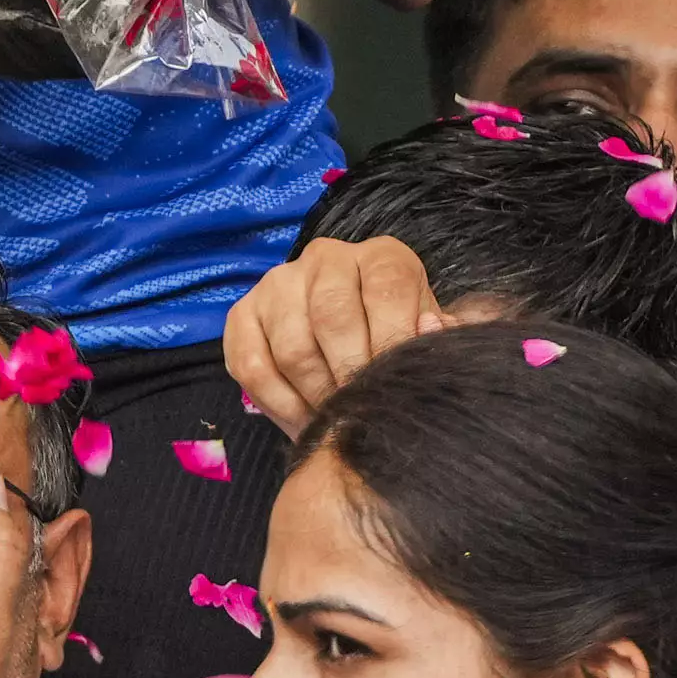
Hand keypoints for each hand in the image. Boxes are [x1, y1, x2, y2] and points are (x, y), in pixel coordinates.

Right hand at [226, 237, 446, 447]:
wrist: (347, 333)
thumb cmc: (393, 335)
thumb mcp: (422, 333)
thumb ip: (434, 336)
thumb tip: (430, 330)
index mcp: (380, 256)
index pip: (387, 289)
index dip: (393, 342)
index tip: (396, 386)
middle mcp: (326, 257)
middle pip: (333, 317)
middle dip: (350, 375)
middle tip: (361, 411)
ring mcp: (279, 283)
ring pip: (292, 347)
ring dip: (316, 396)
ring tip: (336, 420)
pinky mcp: (242, 314)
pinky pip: (252, 366)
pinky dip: (279, 404)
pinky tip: (303, 421)